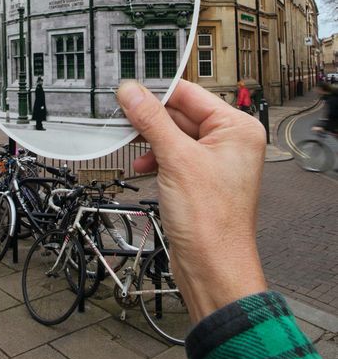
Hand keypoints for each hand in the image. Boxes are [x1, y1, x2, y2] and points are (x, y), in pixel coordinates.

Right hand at [117, 79, 266, 323]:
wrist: (213, 269)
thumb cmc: (212, 222)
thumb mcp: (176, 159)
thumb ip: (152, 121)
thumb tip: (132, 92)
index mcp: (237, 128)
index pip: (191, 94)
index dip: (158, 92)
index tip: (129, 90)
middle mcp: (230, 141)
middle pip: (181, 113)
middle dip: (151, 118)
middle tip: (121, 114)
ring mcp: (215, 160)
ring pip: (174, 135)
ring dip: (151, 139)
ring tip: (129, 141)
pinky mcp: (200, 178)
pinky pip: (174, 155)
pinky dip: (156, 157)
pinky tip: (143, 165)